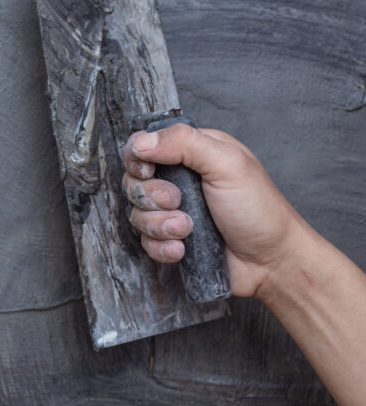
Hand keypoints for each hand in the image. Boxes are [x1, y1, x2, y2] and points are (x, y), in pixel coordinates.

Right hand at [121, 124, 307, 297]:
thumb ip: (184, 143)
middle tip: (178, 201)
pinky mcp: (172, 239)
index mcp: (193, 153)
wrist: (271, 262)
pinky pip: (146, 241)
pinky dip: (162, 247)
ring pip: (137, 213)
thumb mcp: (227, 164)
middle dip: (151, 196)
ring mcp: (174, 211)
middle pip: (134, 181)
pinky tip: (183, 249)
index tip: (149, 172)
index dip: (137, 160)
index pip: (143, 146)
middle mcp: (180, 180)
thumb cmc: (259, 210)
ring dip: (159, 224)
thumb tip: (141, 143)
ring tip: (187, 230)